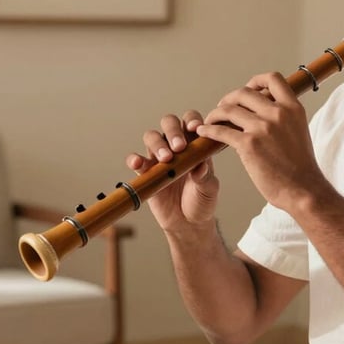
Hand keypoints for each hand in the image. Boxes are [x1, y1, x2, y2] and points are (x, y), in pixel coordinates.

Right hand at [126, 110, 219, 234]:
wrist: (188, 224)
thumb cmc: (202, 201)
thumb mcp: (209, 189)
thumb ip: (205, 177)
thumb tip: (201, 165)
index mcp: (195, 144)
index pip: (191, 121)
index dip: (192, 120)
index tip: (195, 128)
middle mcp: (176, 146)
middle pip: (169, 123)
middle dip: (173, 130)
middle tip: (179, 147)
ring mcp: (159, 158)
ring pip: (152, 137)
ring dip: (157, 144)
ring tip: (166, 159)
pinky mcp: (146, 172)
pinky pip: (136, 160)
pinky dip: (134, 159)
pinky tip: (138, 163)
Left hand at [196, 72, 326, 212]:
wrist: (303, 190)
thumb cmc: (301, 167)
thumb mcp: (300, 131)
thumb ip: (285, 117)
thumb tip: (267, 110)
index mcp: (293, 108)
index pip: (273, 79)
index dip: (256, 81)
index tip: (249, 89)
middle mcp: (278, 113)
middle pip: (244, 93)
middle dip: (229, 99)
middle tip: (223, 108)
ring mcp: (262, 128)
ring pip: (229, 109)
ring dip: (215, 114)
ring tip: (211, 121)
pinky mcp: (248, 145)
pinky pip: (221, 130)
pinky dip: (209, 130)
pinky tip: (204, 133)